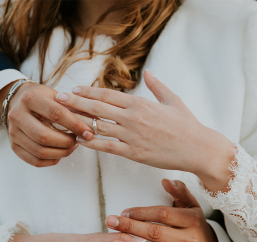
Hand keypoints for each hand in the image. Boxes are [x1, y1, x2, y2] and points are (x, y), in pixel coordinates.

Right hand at [0, 81, 94, 166]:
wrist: (17, 102)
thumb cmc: (42, 99)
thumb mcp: (56, 96)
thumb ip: (74, 108)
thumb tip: (96, 121)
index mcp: (30, 98)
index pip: (56, 114)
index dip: (76, 125)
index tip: (89, 133)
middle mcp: (17, 115)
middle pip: (45, 136)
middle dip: (67, 142)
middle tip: (79, 141)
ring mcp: (13, 133)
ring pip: (41, 151)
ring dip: (62, 152)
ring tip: (72, 146)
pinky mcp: (14, 146)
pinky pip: (35, 161)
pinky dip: (52, 160)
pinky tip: (60, 153)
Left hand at [55, 70, 234, 191]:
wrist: (197, 148)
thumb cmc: (186, 124)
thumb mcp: (172, 100)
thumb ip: (157, 86)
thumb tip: (148, 73)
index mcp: (140, 103)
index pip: (107, 95)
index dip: (88, 92)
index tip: (74, 90)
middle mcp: (132, 118)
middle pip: (97, 108)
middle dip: (75, 103)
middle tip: (58, 98)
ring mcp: (131, 136)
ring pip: (99, 126)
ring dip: (79, 122)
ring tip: (62, 118)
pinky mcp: (133, 153)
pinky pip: (108, 147)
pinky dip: (92, 143)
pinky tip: (80, 140)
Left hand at [104, 179, 219, 241]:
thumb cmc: (196, 227)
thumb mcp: (193, 208)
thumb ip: (180, 192)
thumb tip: (165, 180)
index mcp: (191, 220)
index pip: (162, 214)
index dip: (142, 212)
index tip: (124, 211)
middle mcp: (188, 240)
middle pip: (155, 233)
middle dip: (130, 227)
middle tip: (110, 222)